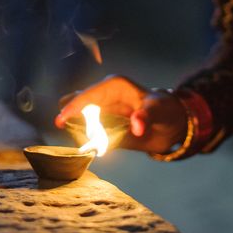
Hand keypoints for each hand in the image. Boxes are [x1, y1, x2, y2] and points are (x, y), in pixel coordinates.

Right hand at [55, 75, 187, 153]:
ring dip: (75, 127)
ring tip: (75, 137)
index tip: (61, 119)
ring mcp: (103, 111)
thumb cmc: (165, 110)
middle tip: (62, 126)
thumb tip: (137, 126)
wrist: (171, 124)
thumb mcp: (158, 110)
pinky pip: (88, 132)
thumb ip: (147, 116)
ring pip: (80, 117)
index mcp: (113, 86)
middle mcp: (104, 96)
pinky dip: (84, 138)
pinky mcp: (104, 125)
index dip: (73, 106)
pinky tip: (88, 146)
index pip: (88, 95)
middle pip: (78, 102)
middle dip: (69, 113)